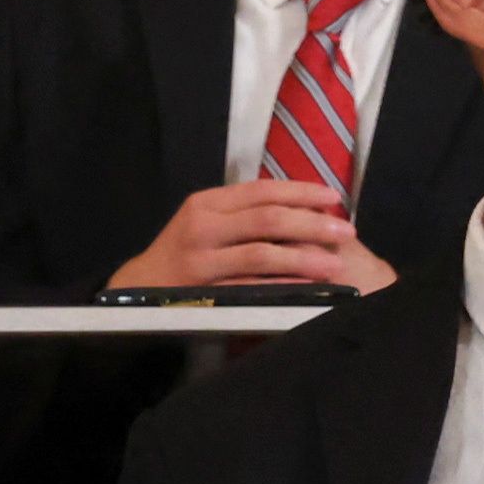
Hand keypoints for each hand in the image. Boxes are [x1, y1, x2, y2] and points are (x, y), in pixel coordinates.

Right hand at [114, 180, 377, 294]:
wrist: (138, 288)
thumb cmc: (182, 251)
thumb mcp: (203, 221)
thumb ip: (241, 211)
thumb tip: (297, 204)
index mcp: (207, 203)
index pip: (261, 191)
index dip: (301, 192)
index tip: (333, 198)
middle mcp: (203, 226)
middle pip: (267, 219)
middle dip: (312, 223)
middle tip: (346, 230)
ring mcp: (202, 261)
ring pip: (262, 254)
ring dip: (304, 257)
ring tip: (335, 262)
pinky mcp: (204, 292)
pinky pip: (252, 287)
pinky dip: (284, 286)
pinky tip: (308, 286)